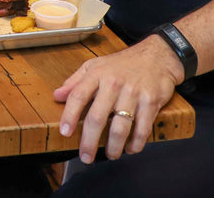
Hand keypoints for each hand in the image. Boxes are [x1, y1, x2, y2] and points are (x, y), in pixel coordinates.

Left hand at [53, 38, 182, 163]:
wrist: (156, 56)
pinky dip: (135, 143)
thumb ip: (75, 81)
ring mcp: (133, 93)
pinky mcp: (151, 102)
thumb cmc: (122, 64)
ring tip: (110, 154)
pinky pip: (142, 129)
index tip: (65, 133)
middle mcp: (113, 84)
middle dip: (89, 141)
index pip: (78, 96)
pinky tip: (131, 148)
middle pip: (97, 117)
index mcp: (97, 74)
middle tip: (86, 157)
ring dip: (113, 146)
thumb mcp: (95, 65)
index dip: (70, 115)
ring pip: (120, 127)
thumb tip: (57, 96)